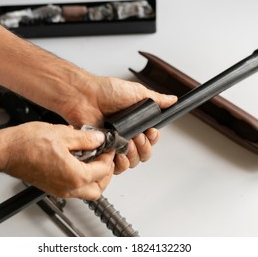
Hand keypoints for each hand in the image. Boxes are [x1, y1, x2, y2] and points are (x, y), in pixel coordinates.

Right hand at [1, 122, 114, 199]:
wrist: (6, 152)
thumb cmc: (27, 144)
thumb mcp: (63, 134)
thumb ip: (86, 139)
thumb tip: (99, 139)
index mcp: (75, 176)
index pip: (103, 170)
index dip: (109, 157)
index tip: (108, 147)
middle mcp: (68, 188)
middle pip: (98, 189)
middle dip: (105, 173)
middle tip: (104, 157)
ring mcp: (59, 190)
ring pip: (86, 191)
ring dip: (94, 178)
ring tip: (92, 159)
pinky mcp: (51, 187)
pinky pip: (73, 188)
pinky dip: (81, 178)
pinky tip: (77, 161)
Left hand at [59, 75, 177, 173]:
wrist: (85, 96)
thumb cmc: (106, 91)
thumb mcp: (136, 92)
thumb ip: (156, 99)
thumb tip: (172, 100)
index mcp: (135, 123)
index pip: (150, 140)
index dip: (153, 139)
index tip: (151, 131)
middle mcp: (126, 135)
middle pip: (144, 154)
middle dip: (144, 147)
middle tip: (137, 136)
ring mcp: (114, 144)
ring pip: (131, 162)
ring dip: (132, 154)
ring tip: (126, 142)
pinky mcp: (102, 151)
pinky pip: (114, 167)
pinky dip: (118, 163)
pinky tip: (117, 152)